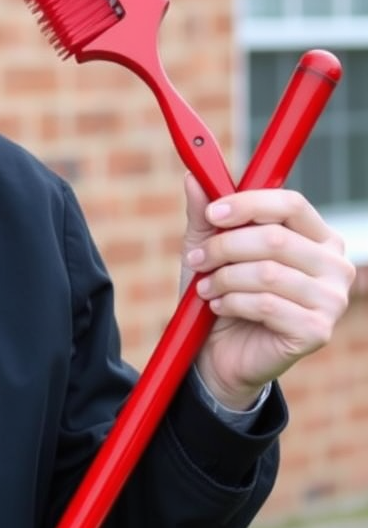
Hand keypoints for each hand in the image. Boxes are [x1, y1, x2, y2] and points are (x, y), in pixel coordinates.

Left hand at [180, 174, 355, 410]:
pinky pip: (267, 305)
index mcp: (316, 236)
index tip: (212, 214)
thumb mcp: (207, 246)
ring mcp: (332, 300)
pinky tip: (220, 308)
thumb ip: (205, 213)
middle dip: (224, 247)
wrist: (220, 350)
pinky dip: (232, 303)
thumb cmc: (221, 291)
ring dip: (223, 279)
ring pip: (266, 273)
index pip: (291, 204)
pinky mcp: (318, 330)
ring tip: (206, 288)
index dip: (248, 204)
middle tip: (197, 259)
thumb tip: (193, 176)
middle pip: (274, 238)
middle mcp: (334, 264)